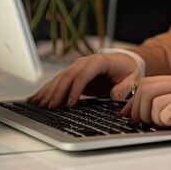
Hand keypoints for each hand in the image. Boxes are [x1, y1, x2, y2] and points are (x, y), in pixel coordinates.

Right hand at [27, 53, 141, 109]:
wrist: (125, 62)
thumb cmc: (129, 70)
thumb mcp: (133, 77)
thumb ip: (126, 86)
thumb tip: (115, 95)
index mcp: (100, 61)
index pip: (84, 74)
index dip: (75, 89)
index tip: (69, 104)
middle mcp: (86, 62)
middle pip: (68, 76)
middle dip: (58, 92)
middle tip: (50, 108)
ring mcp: (78, 66)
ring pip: (60, 78)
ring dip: (49, 91)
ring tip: (39, 105)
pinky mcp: (74, 73)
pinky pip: (58, 81)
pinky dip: (47, 89)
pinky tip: (36, 98)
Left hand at [119, 74, 170, 136]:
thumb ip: (170, 100)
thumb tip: (141, 112)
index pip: (146, 83)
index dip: (132, 101)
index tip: (129, 116)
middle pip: (146, 89)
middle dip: (137, 110)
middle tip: (143, 123)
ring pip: (156, 100)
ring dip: (152, 117)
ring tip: (163, 124)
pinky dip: (167, 118)